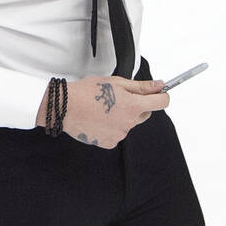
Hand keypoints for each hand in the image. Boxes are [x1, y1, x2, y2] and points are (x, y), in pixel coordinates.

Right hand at [36, 76, 169, 148]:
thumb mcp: (117, 82)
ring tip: (105, 108)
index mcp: (133, 106)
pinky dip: (112, 126)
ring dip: (123, 116)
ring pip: (130, 123)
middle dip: (139, 105)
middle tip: (121, 98)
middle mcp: (129, 122)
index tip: (158, 93)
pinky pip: (118, 133)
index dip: (161, 95)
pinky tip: (100, 119)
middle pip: (145, 113)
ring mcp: (119, 134)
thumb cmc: (87, 92)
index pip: (161, 102)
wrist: (65, 107)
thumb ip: (141, 86)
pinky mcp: (109, 142)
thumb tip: (159, 85)